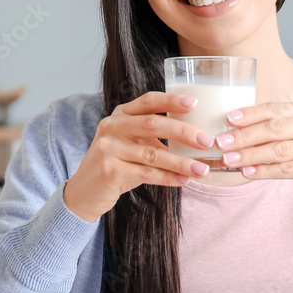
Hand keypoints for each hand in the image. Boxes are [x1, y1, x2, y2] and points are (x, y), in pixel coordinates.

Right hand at [63, 92, 215, 221]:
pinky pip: (146, 174)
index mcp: (120, 115)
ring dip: (181, 162)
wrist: (84, 192)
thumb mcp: (131, 143)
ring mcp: (108, 149)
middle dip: (184, 132)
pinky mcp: (109, 171)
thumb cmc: (116, 165)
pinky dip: (168, 178)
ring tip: (202, 169)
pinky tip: (184, 180)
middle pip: (153, 124)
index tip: (195, 104)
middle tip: (207, 141)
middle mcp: (112, 127)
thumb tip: (196, 139)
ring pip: (153, 154)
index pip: (148, 101)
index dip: (171, 100)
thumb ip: (154, 137)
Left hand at [214, 101, 292, 213]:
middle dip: (244, 136)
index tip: (227, 119)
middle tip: (221, 143)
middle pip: (275, 128)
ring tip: (228, 160)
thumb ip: (277, 130)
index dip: (250, 114)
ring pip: (278, 150)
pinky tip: (248, 173)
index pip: (275, 109)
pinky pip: (287, 169)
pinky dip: (264, 171)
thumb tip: (235, 130)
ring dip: (250, 155)